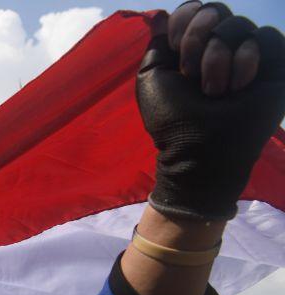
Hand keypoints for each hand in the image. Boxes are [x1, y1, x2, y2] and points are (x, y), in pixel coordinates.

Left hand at [136, 1, 284, 219]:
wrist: (199, 150)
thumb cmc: (172, 120)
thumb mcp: (152, 79)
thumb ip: (157, 44)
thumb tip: (160, 15)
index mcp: (193, 48)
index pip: (194, 9)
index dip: (183, 19)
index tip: (174, 45)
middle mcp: (221, 48)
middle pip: (216, 10)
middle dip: (196, 37)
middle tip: (191, 73)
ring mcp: (248, 56)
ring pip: (238, 25)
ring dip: (217, 58)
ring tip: (213, 91)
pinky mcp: (273, 66)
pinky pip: (265, 38)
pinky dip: (246, 61)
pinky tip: (238, 87)